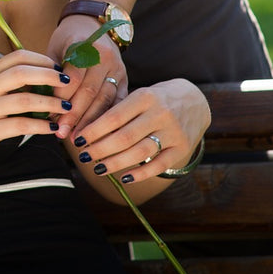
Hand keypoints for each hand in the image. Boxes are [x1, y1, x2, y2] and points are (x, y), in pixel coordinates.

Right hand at [0, 49, 71, 172]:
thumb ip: (7, 83)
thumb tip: (42, 77)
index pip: (17, 57)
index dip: (41, 59)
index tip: (59, 67)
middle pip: (21, 73)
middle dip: (49, 75)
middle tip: (68, 82)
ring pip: (23, 100)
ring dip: (49, 103)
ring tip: (66, 108)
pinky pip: (20, 126)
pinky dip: (40, 127)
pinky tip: (52, 129)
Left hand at [46, 15, 126, 142]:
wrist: (93, 24)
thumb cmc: (67, 39)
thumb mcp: (54, 48)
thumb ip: (49, 72)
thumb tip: (39, 103)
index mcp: (85, 45)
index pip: (73, 76)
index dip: (61, 97)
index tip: (49, 115)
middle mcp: (105, 57)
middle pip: (90, 91)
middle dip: (75, 115)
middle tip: (62, 133)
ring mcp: (118, 69)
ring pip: (105, 100)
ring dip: (90, 122)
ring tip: (77, 139)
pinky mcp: (125, 79)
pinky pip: (117, 103)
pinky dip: (106, 119)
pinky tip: (96, 134)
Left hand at [71, 79, 208, 186]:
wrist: (195, 100)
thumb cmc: (156, 99)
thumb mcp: (139, 96)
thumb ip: (118, 111)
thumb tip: (85, 131)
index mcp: (145, 97)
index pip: (114, 117)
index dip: (93, 131)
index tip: (77, 140)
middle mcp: (161, 113)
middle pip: (124, 137)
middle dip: (100, 149)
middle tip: (84, 157)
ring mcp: (173, 132)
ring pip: (140, 152)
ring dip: (116, 163)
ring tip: (99, 169)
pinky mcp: (182, 148)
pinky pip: (159, 165)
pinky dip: (140, 173)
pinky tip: (124, 177)